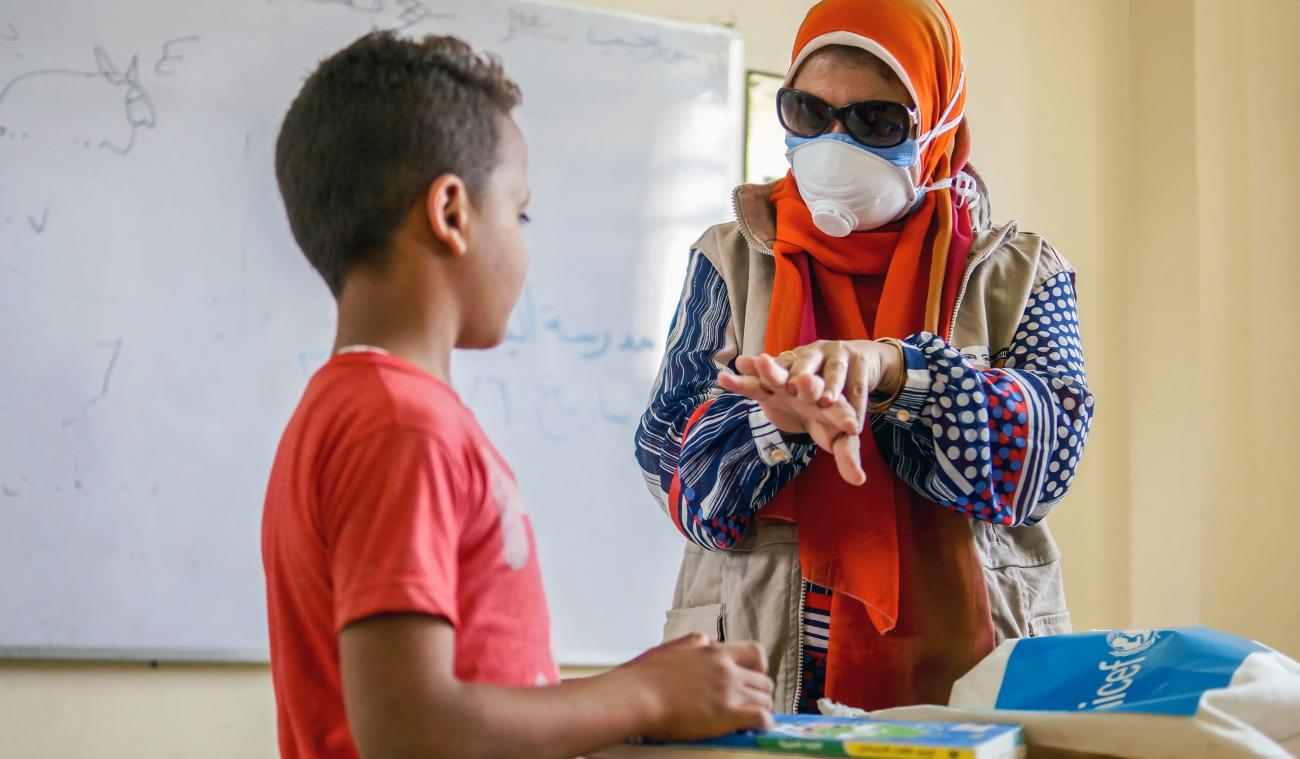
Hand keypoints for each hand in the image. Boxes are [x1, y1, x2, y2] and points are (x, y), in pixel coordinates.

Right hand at [619, 634, 774, 741]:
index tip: (753, 677)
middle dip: (760, 693)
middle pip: (764, 680)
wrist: (636, 695)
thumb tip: (705, 644)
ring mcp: (729, 690)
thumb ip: (695, 645)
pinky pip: (763, 718)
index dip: (759, 668)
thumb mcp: (674, 647)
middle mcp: (726, 668)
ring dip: (762, 709)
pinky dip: (763, 724)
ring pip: (767, 699)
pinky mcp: (730, 713)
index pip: (754, 652)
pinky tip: (754, 729)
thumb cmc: (644, 676)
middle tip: (750, 704)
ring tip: (751, 719)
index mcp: (713, 651)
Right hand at [717, 342, 900, 486]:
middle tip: (806, 383)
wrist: (807, 402)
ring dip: (770, 370)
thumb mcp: (837, 440)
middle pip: (810, 384)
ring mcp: (786, 385)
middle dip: (808, 385)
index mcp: (834, 402)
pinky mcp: (766, 389)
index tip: (851, 427)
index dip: (844, 416)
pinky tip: (724, 377)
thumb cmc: (826, 422)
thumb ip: (847, 457)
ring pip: (779, 376)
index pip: (842, 409)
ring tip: (760, 361)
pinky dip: (739, 381)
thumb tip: (859, 480)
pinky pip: (751, 384)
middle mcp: (811, 389)